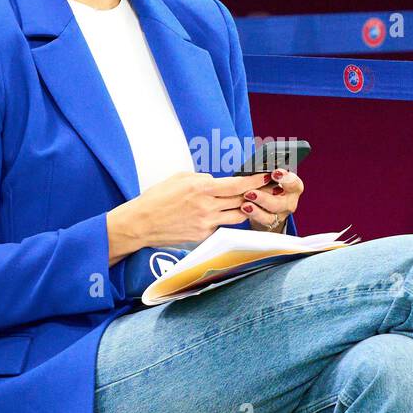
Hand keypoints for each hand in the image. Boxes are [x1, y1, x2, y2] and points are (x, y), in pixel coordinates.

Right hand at [112, 171, 280, 251]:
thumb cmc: (158, 197)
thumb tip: (216, 181)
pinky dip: (226, 220)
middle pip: (242, 200)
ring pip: (237, 215)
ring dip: (246, 208)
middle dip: (257, 194)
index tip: (267, 176)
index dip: (255, 181)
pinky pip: (222, 226)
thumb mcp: (179, 178)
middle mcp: (207, 206)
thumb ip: (202, 178)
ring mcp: (207, 223)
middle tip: (269, 189)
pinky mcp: (203, 236)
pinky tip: (227, 215)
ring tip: (252, 202)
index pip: (237, 185)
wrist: (142, 222)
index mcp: (201, 187)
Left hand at [239, 168, 302, 232]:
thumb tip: (254, 165)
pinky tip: (244, 209)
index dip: (285, 179)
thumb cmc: (267, 184)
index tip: (274, 173)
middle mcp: (289, 202)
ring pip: (272, 216)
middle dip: (265, 198)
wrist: (265, 203)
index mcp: (292, 187)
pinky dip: (254, 215)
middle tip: (251, 193)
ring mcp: (280, 214)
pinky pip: (263, 222)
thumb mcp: (267, 175)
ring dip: (257, 210)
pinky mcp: (271, 222)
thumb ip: (265, 172)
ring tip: (245, 204)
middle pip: (282, 203)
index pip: (294, 183)